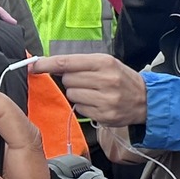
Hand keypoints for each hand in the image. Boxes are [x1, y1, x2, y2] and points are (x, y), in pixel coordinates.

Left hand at [33, 53, 147, 126]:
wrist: (146, 99)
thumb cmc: (122, 78)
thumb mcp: (105, 63)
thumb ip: (80, 63)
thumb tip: (49, 65)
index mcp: (104, 62)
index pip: (67, 63)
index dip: (47, 64)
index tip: (33, 65)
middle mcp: (105, 80)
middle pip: (67, 80)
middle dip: (72, 80)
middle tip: (87, 81)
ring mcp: (105, 100)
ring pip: (72, 95)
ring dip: (77, 93)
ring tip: (94, 92)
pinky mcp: (104, 116)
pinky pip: (80, 109)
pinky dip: (84, 106)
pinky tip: (97, 103)